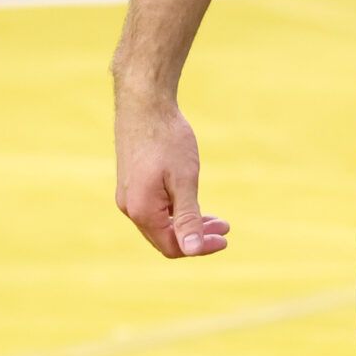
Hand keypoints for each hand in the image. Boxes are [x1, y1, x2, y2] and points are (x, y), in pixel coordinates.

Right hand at [114, 93, 229, 257]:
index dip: (200, 247)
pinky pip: (154, 209)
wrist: (145, 105)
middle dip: (196, 237)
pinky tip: (192, 202)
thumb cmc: (167, 140)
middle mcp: (130, 209)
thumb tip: (193, 251)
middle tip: (225, 228)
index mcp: (142, 212)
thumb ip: (188, 217)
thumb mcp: (184, 180)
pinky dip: (175, 211)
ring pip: (160, 223)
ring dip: (187, 224)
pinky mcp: (131, 184)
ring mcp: (129, 197)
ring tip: (215, 218)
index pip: (173, 246)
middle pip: (165, 238)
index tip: (225, 238)